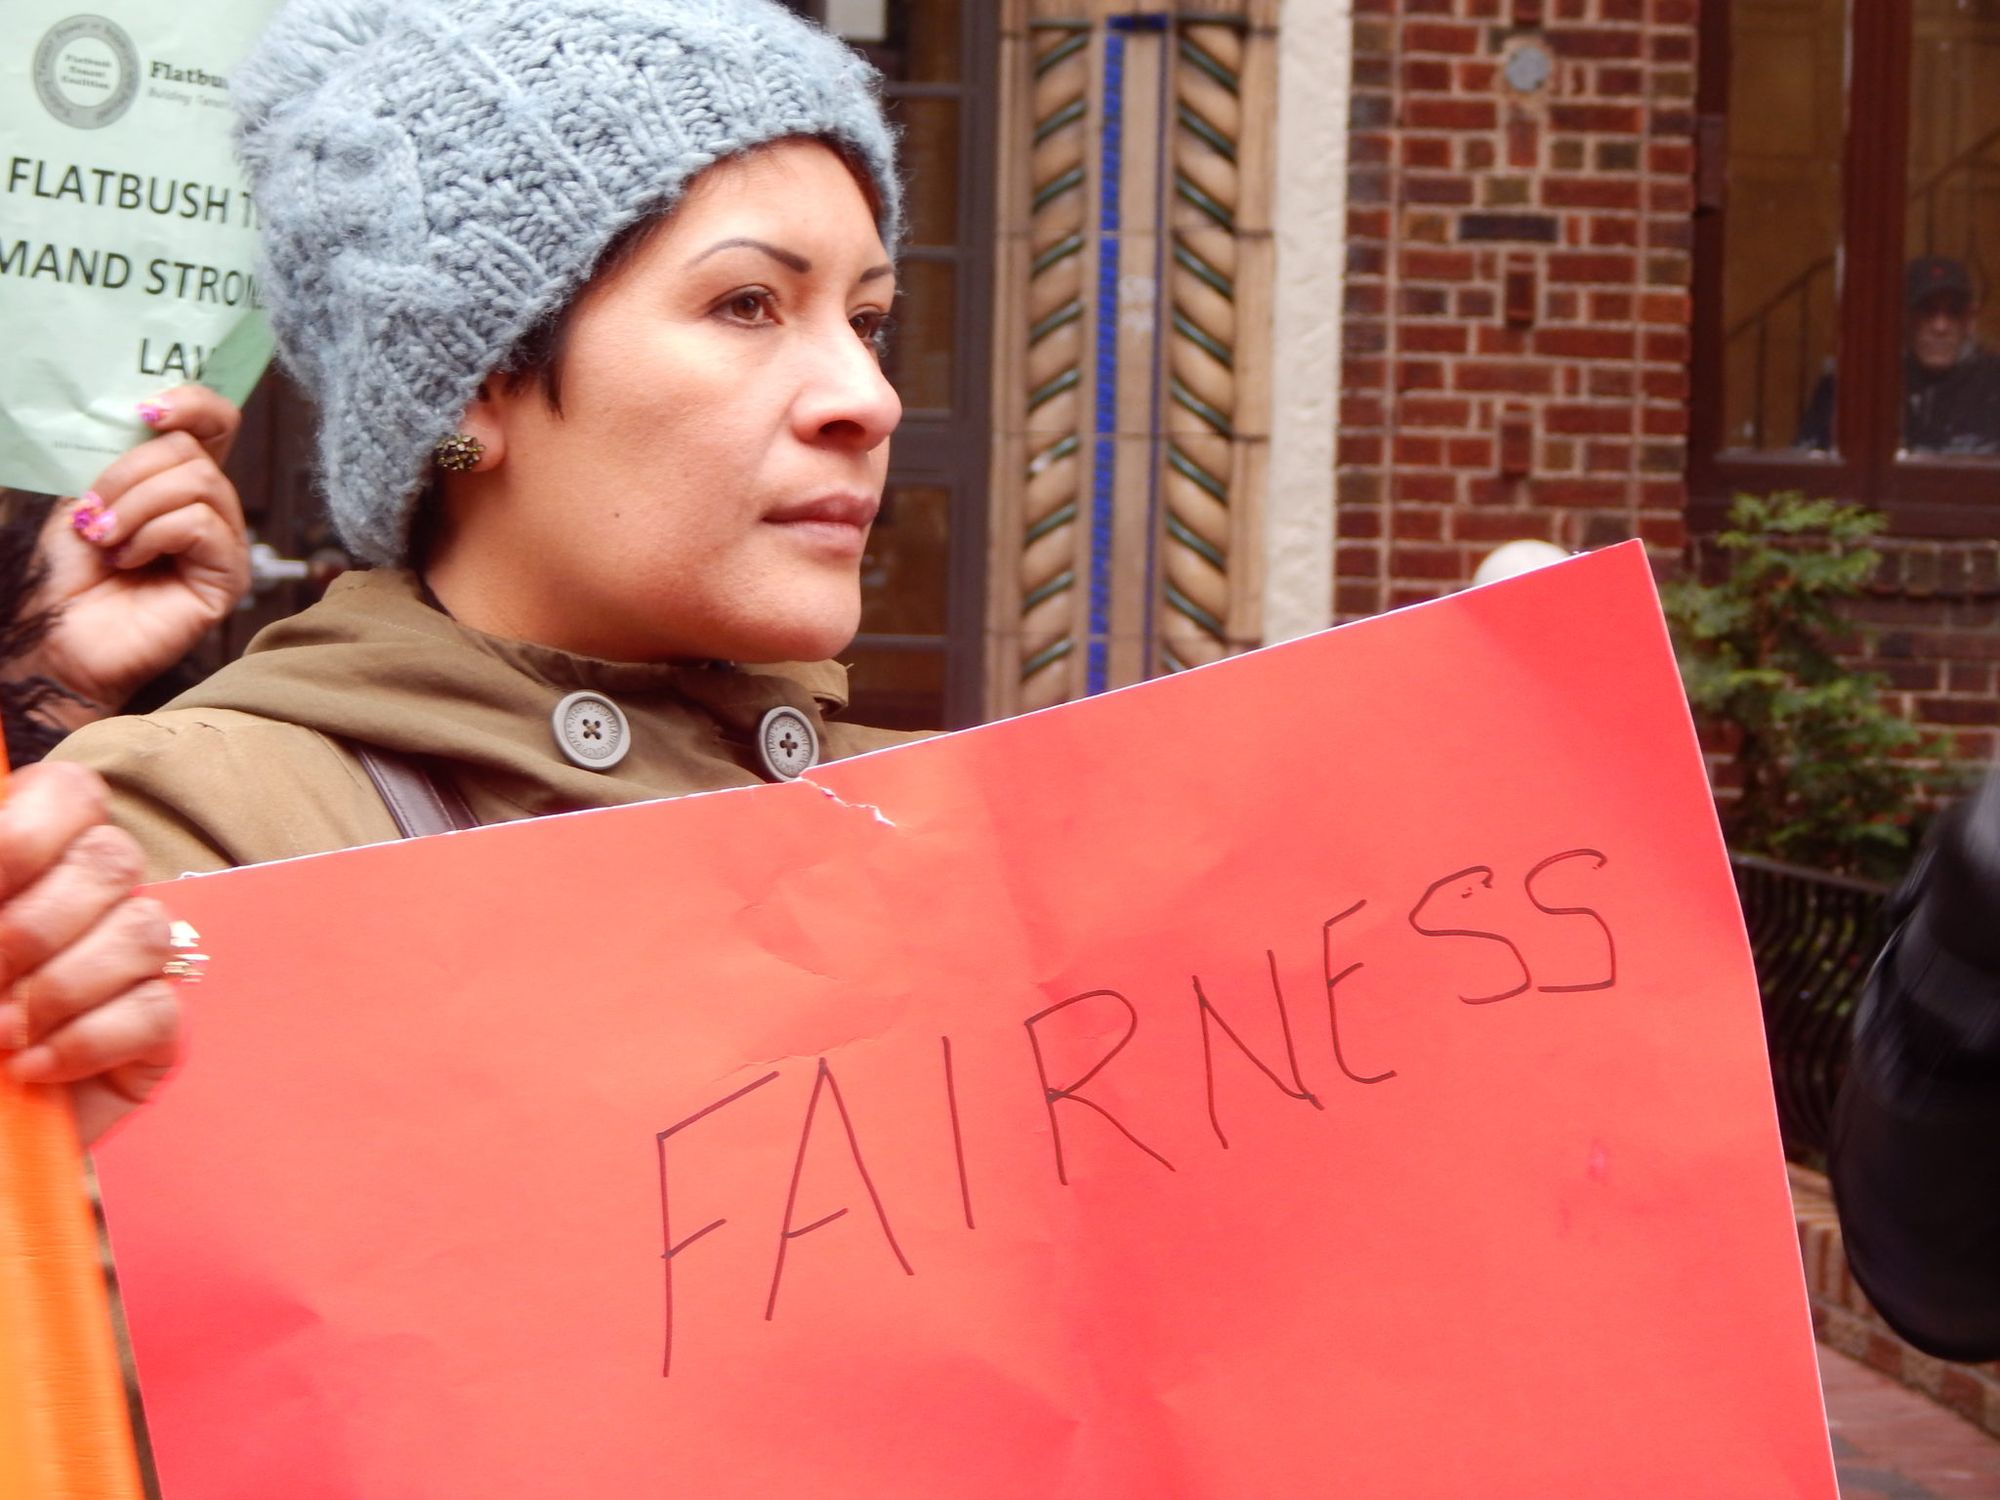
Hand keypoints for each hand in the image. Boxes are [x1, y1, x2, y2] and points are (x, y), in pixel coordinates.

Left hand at [0, 762, 179, 1144]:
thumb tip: (2, 936)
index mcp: (34, 863)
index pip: (72, 794)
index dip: (30, 832)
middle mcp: (91, 902)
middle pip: (113, 859)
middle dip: (35, 926)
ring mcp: (132, 966)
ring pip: (143, 931)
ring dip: (60, 988)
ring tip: (2, 1035)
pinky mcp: (160, 1032)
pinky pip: (154, 1009)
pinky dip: (86, 1041)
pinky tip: (33, 1069)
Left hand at [21, 386, 251, 720]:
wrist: (53, 635)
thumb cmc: (63, 573)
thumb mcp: (86, 493)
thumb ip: (121, 455)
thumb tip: (145, 416)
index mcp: (178, 484)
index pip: (216, 425)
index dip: (192, 403)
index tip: (144, 412)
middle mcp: (210, 511)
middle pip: (195, 452)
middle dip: (131, 474)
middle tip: (94, 513)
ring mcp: (224, 545)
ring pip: (200, 484)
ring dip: (136, 506)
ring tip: (106, 540)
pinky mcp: (229, 579)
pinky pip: (202, 525)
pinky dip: (154, 535)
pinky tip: (129, 560)